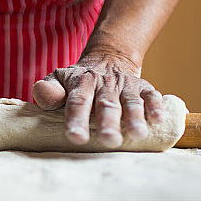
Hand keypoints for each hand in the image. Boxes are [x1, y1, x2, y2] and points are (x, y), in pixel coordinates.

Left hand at [31, 53, 164, 147]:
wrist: (107, 59)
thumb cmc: (76, 81)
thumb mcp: (57, 79)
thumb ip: (48, 90)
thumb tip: (42, 95)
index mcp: (81, 83)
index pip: (77, 102)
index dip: (76, 120)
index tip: (76, 137)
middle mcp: (104, 84)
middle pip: (106, 104)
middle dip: (108, 123)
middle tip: (109, 140)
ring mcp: (125, 85)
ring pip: (131, 101)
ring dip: (135, 117)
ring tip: (137, 134)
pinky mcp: (143, 86)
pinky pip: (152, 94)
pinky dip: (156, 106)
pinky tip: (158, 119)